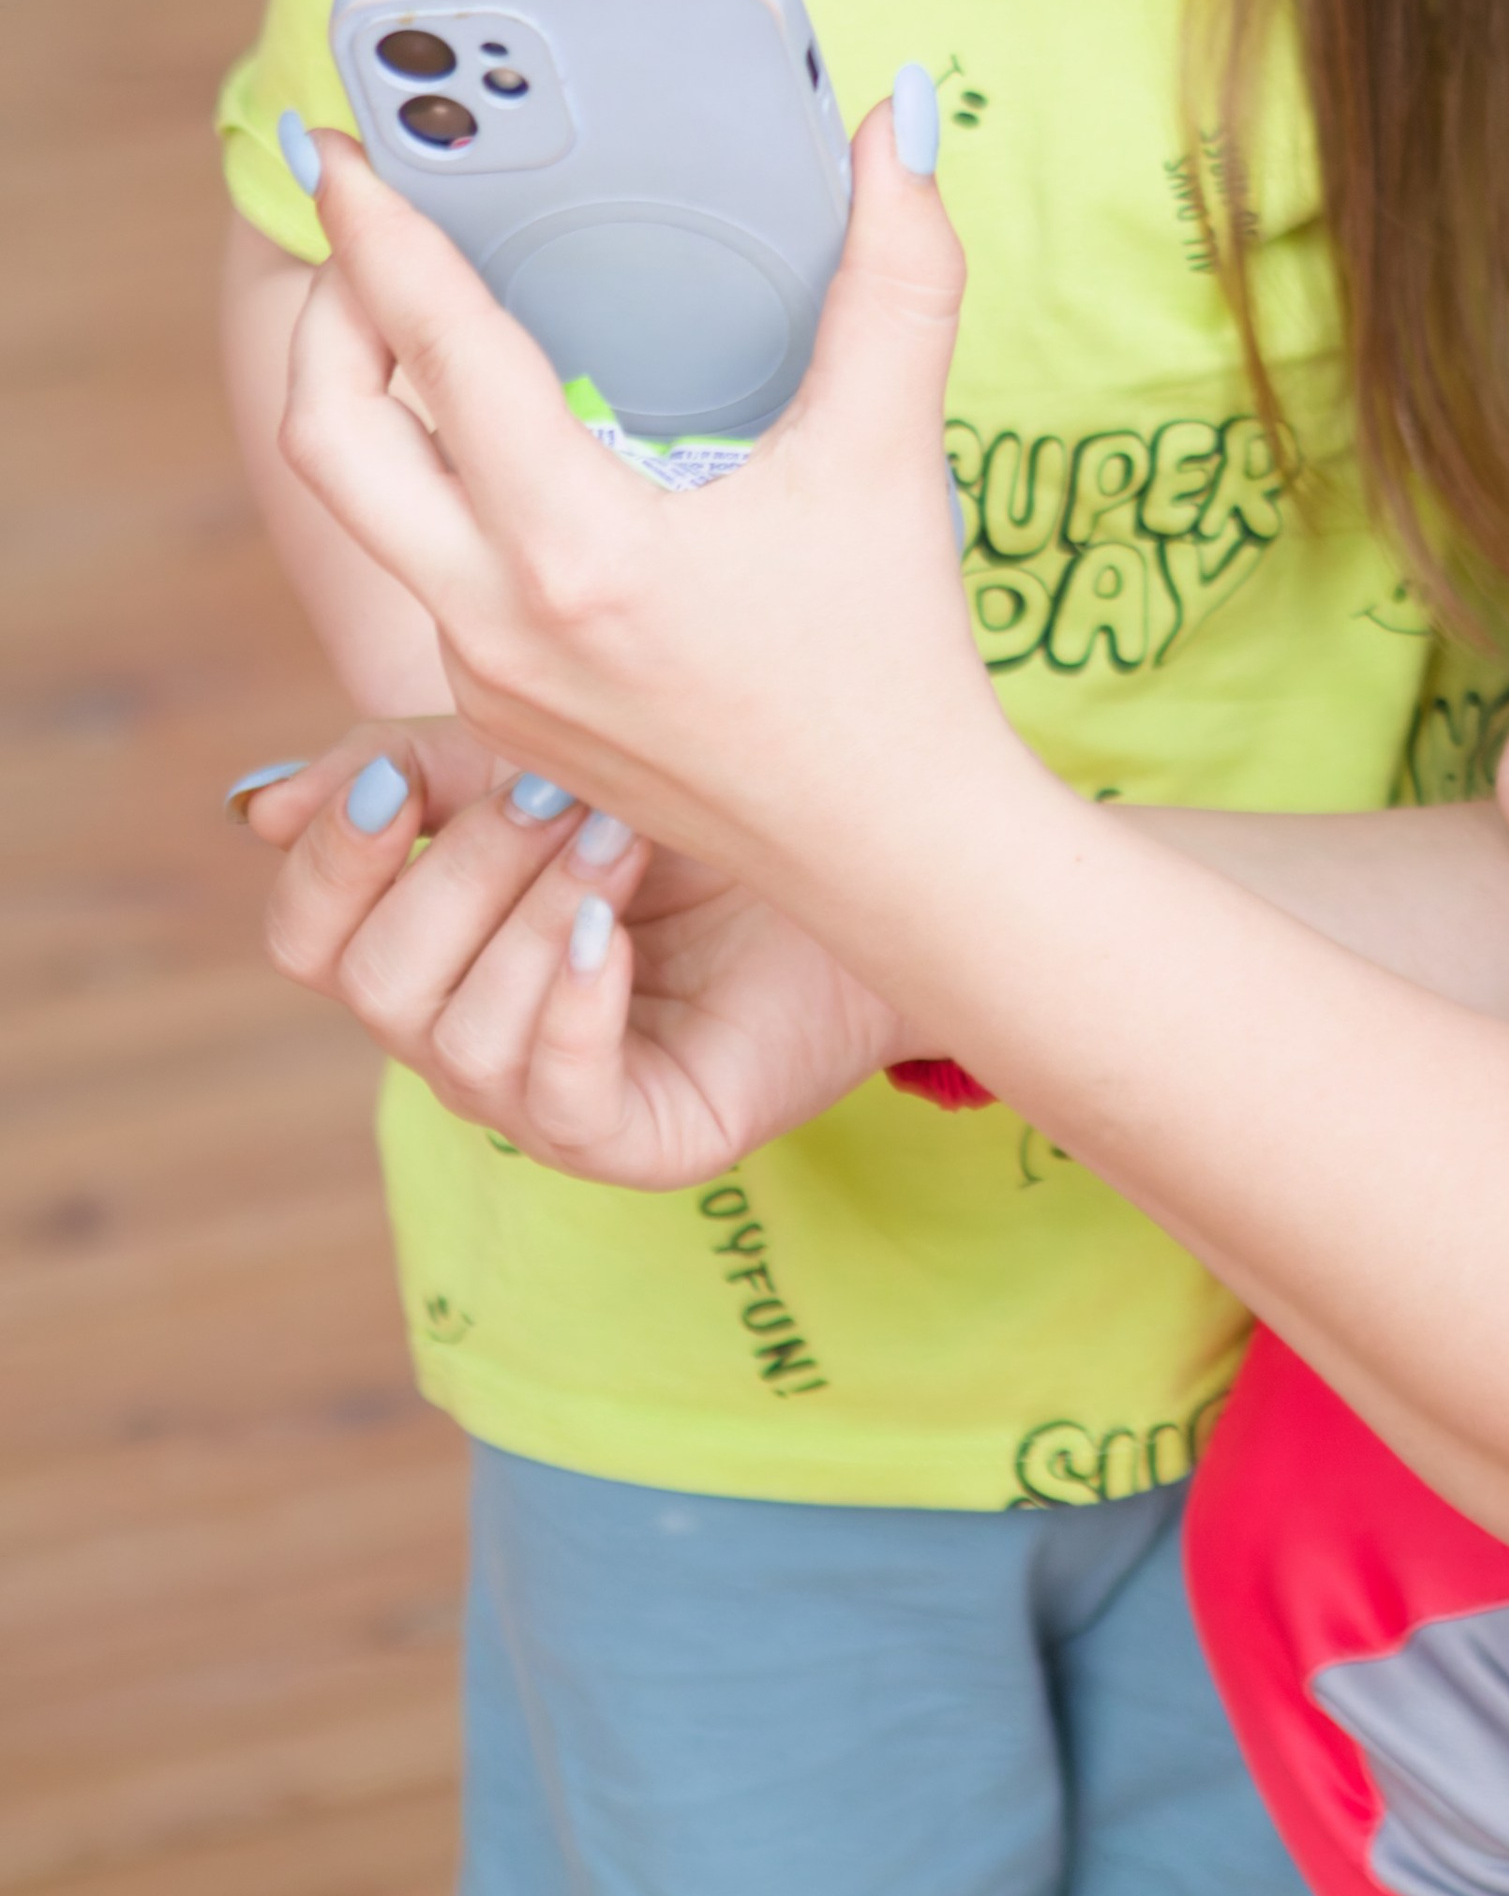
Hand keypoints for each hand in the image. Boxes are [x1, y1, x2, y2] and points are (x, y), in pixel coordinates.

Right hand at [239, 721, 913, 1182]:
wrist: (865, 859)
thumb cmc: (703, 808)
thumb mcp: (550, 757)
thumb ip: (417, 768)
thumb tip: (257, 807)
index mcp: (429, 944)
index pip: (306, 934)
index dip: (332, 859)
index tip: (402, 780)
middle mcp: (464, 1032)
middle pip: (373, 979)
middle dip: (461, 868)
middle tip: (561, 792)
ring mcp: (544, 1098)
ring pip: (459, 1037)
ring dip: (534, 917)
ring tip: (621, 839)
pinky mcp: (635, 1139)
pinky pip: (557, 1101)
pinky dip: (571, 1005)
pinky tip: (610, 933)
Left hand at [271, 94, 1009, 937]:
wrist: (893, 853)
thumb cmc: (894, 658)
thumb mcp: (889, 452)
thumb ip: (898, 274)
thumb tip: (897, 122)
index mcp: (579, 553)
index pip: (440, 354)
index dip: (380, 235)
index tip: (338, 148)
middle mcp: (499, 623)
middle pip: (331, 441)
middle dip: (330, 316)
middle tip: (359, 229)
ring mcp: (486, 681)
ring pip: (373, 513)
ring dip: (376, 404)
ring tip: (421, 313)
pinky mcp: (498, 717)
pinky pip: (428, 573)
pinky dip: (436, 483)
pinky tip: (502, 443)